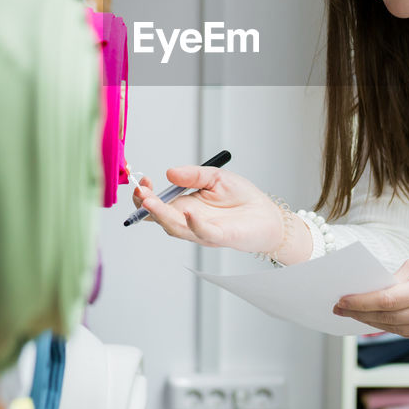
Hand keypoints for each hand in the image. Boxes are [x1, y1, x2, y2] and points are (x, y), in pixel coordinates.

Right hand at [132, 165, 284, 254]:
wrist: (268, 216)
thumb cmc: (242, 199)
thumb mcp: (216, 177)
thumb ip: (194, 175)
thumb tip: (170, 172)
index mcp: (185, 206)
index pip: (157, 204)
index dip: (145, 195)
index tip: (141, 182)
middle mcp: (189, 221)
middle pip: (160, 218)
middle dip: (147, 206)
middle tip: (140, 192)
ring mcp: (203, 231)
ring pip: (176, 228)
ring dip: (161, 215)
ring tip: (150, 201)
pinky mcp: (221, 237)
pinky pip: (204, 233)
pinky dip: (194, 224)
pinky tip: (187, 213)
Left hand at [332, 248, 408, 341]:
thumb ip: (397, 277)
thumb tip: (371, 291)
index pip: (387, 300)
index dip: (361, 302)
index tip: (341, 301)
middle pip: (388, 318)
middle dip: (361, 314)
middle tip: (340, 308)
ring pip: (396, 329)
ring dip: (372, 322)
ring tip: (354, 313)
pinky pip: (408, 333)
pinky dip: (390, 326)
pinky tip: (376, 319)